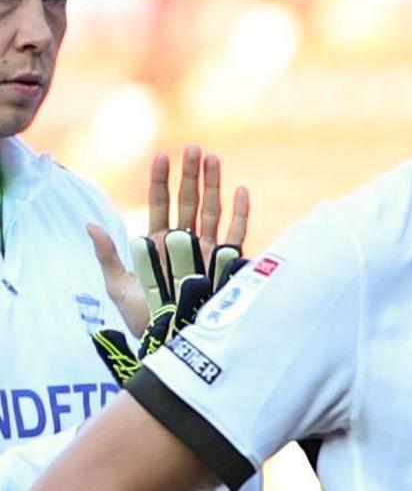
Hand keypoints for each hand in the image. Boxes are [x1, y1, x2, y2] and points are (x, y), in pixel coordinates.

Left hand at [88, 144, 250, 372]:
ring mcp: (207, 253)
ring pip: (213, 212)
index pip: (160, 203)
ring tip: (214, 159)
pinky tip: (241, 191)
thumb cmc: (143, 319)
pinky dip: (240, 213)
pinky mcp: (227, 266)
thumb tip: (90, 225)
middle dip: (191, 174)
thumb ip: (108, 255)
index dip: (161, 180)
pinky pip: (236, 235)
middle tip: (195, 148)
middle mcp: (185, 243)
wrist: (170, 342)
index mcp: (158, 243)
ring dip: (214, 185)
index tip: (163, 155)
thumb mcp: (118, 287)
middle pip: (189, 201)